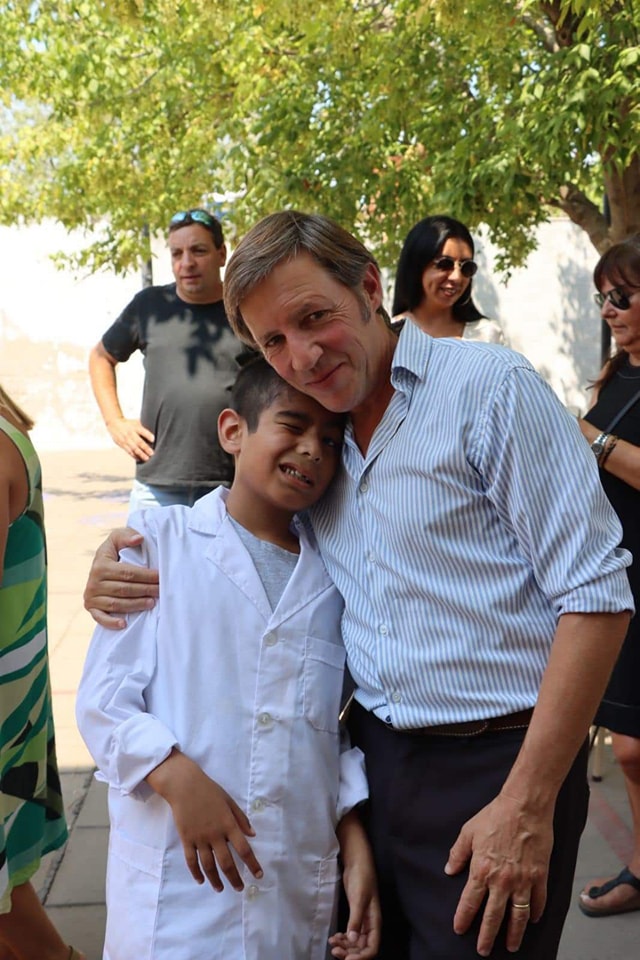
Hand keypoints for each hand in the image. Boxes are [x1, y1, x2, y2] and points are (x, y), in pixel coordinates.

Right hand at [83, 528, 158, 628]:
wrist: (99, 564)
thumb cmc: (114, 550)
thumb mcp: (117, 538)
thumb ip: (127, 536)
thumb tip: (139, 539)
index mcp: (100, 565)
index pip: (128, 573)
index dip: (146, 576)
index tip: (161, 577)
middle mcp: (93, 582)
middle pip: (125, 589)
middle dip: (145, 590)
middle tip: (161, 591)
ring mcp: (91, 596)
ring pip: (117, 604)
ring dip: (136, 605)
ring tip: (152, 603)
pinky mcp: (91, 608)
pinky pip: (100, 618)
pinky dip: (111, 622)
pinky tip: (124, 624)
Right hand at [107, 416, 154, 460]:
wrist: (114, 424)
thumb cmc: (128, 423)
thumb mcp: (136, 422)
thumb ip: (144, 425)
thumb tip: (155, 427)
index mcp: (135, 427)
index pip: (142, 431)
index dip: (148, 435)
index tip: (153, 439)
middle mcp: (130, 434)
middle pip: (138, 442)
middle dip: (145, 448)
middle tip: (152, 453)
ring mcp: (125, 440)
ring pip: (134, 448)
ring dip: (140, 454)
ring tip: (146, 458)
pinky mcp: (122, 444)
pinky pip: (129, 451)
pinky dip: (134, 456)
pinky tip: (139, 459)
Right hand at [147, 752, 262, 891]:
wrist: (184, 786)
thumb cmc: (210, 791)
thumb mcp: (229, 801)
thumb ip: (241, 819)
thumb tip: (253, 835)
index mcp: (228, 824)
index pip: (244, 849)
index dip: (252, 864)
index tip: (258, 875)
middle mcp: (215, 834)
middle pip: (226, 862)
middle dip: (234, 878)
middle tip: (239, 888)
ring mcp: (199, 838)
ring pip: (208, 865)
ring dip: (215, 879)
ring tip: (221, 889)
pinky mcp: (186, 839)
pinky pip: (191, 860)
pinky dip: (196, 872)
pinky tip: (201, 880)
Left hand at [329, 811, 380, 958]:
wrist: (357, 861)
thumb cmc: (362, 877)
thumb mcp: (359, 897)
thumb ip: (356, 918)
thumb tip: (352, 939)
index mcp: (375, 922)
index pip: (372, 948)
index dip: (361, 958)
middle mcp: (369, 925)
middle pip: (362, 948)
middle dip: (350, 953)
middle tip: (335, 951)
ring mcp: (362, 920)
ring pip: (355, 942)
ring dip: (345, 946)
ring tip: (332, 944)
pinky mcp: (354, 915)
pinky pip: (350, 933)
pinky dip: (343, 938)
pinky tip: (334, 936)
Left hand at [445, 792, 552, 956]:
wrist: (524, 806)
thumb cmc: (495, 816)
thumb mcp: (468, 831)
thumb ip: (458, 853)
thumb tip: (449, 870)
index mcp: (481, 870)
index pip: (470, 902)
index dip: (463, 918)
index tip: (459, 929)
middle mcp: (501, 881)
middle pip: (493, 916)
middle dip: (487, 936)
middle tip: (483, 951)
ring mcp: (522, 880)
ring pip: (518, 916)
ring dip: (514, 934)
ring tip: (510, 946)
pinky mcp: (540, 875)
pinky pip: (538, 901)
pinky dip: (535, 913)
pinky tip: (532, 920)